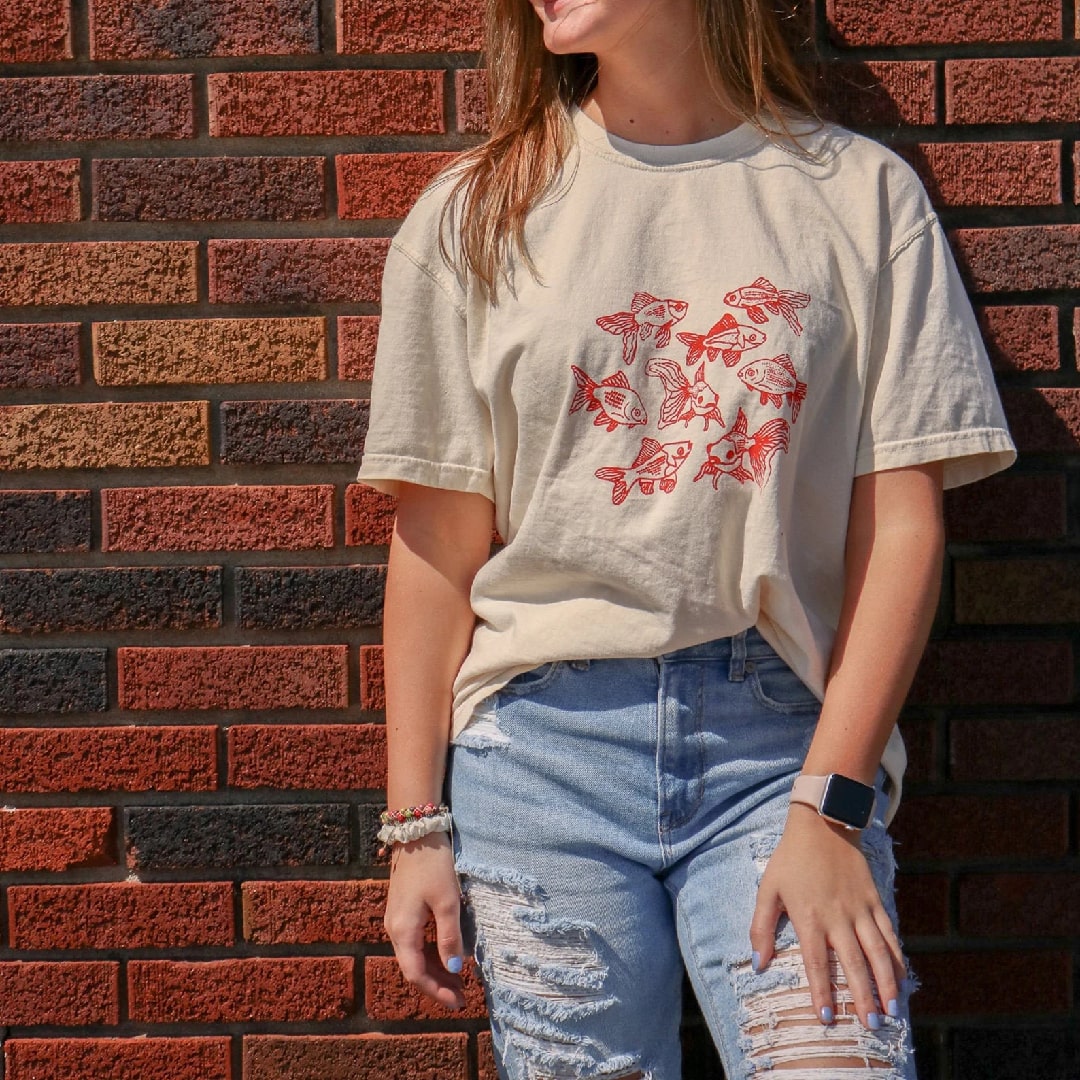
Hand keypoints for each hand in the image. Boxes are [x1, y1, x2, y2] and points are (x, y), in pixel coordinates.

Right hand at [383, 831, 466, 1008]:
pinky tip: (447, 955)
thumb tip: (455, 969)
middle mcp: (394, 929)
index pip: (416, 974)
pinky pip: (415, 942)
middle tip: (463, 996)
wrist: (416, 833)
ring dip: (435, 970)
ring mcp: (396, 919)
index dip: (437, 992)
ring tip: (459, 980)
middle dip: (438, 984)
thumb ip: (450, 936)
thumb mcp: (448, 901)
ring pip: (414, 956)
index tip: (459, 1003)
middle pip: (414, 968)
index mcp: (402, 931)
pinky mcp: (402, 910)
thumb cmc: (433, 866)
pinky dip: (431, 954)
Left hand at [749, 803, 906, 1028]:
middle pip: (855, 964)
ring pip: (879, 952)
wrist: (822, 824)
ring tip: (894, 1011)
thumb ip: (761, 927)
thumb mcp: (768, 889)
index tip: (828, 1017)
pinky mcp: (875, 900)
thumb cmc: (791, 859)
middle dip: (864, 998)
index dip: (822, 991)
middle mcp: (838, 917)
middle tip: (873, 1026)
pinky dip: (898, 957)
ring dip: (888, 983)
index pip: (817, 963)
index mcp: (809, 917)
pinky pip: (889, 933)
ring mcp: (860, 909)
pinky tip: (902, 977)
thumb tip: (758, 963)